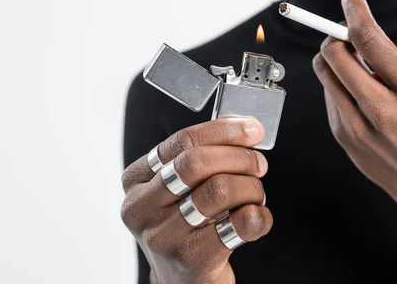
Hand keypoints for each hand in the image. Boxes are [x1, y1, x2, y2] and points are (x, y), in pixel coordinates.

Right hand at [121, 118, 270, 283]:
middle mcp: (143, 208)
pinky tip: (257, 218)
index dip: (224, 130)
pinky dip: (260, 215)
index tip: (251, 129)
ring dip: (251, 187)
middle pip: (196, 163)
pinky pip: (240, 224)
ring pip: (220, 189)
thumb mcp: (179, 190)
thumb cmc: (185, 226)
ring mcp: (164, 236)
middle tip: (258, 165)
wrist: (182, 281)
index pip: (182, 141)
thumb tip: (245, 127)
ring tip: (255, 195)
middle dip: (239, 157)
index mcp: (137, 181)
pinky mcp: (192, 259)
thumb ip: (202, 157)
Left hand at [313, 0, 396, 260]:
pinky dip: (336, 79)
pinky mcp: (343, 137)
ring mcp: (358, 128)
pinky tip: (358, 87)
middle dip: (338, 32)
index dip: (355, 13)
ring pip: (325, 71)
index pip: (371, 43)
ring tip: (355, 58)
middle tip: (352, 31)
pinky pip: (327, 92)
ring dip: (333, 53)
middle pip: (337, 54)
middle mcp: (384, 113)